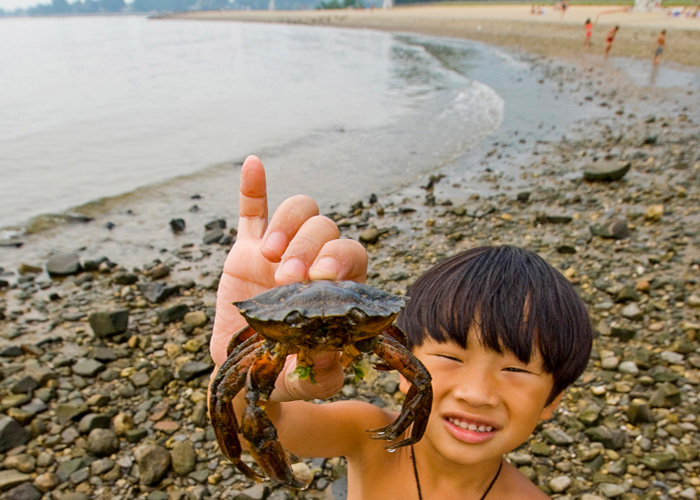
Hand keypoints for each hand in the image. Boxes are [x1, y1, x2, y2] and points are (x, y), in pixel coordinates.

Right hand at [210, 155, 367, 366]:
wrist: (248, 372)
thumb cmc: (290, 373)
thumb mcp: (312, 380)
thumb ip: (326, 369)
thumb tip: (333, 348)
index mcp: (339, 287)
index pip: (351, 254)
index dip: (339, 258)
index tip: (320, 279)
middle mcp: (315, 263)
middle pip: (325, 227)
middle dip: (309, 247)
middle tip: (289, 279)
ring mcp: (282, 252)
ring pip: (297, 212)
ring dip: (287, 226)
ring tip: (270, 257)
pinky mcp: (247, 250)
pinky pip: (252, 210)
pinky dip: (253, 187)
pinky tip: (254, 164)